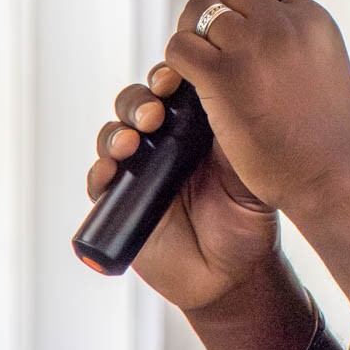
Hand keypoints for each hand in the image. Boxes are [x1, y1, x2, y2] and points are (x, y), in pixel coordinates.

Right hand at [87, 63, 283, 311]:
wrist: (236, 270)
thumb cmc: (249, 214)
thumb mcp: (251, 166)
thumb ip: (238, 130)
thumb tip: (226, 86)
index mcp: (193, 126)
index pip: (170, 88)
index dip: (166, 78)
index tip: (172, 80)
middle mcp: (162, 142)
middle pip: (136, 105)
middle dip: (140, 103)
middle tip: (154, 115)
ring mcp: (139, 171)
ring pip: (114, 136)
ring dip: (117, 133)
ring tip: (132, 142)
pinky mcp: (120, 204)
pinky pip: (99, 183)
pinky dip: (99, 172)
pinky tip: (109, 171)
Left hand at [164, 0, 349, 215]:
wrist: (336, 178)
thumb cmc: (330, 138)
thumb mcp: (325, 69)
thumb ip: (296, 44)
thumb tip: (261, 35)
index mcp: (313, 19)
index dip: (247, 13)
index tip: (244, 38)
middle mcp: (283, 23)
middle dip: (214, 10)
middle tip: (212, 43)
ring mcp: (252, 47)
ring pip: (198, 11)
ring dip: (192, 34)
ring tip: (200, 64)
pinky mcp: (223, 77)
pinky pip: (179, 49)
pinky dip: (176, 64)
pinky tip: (191, 86)